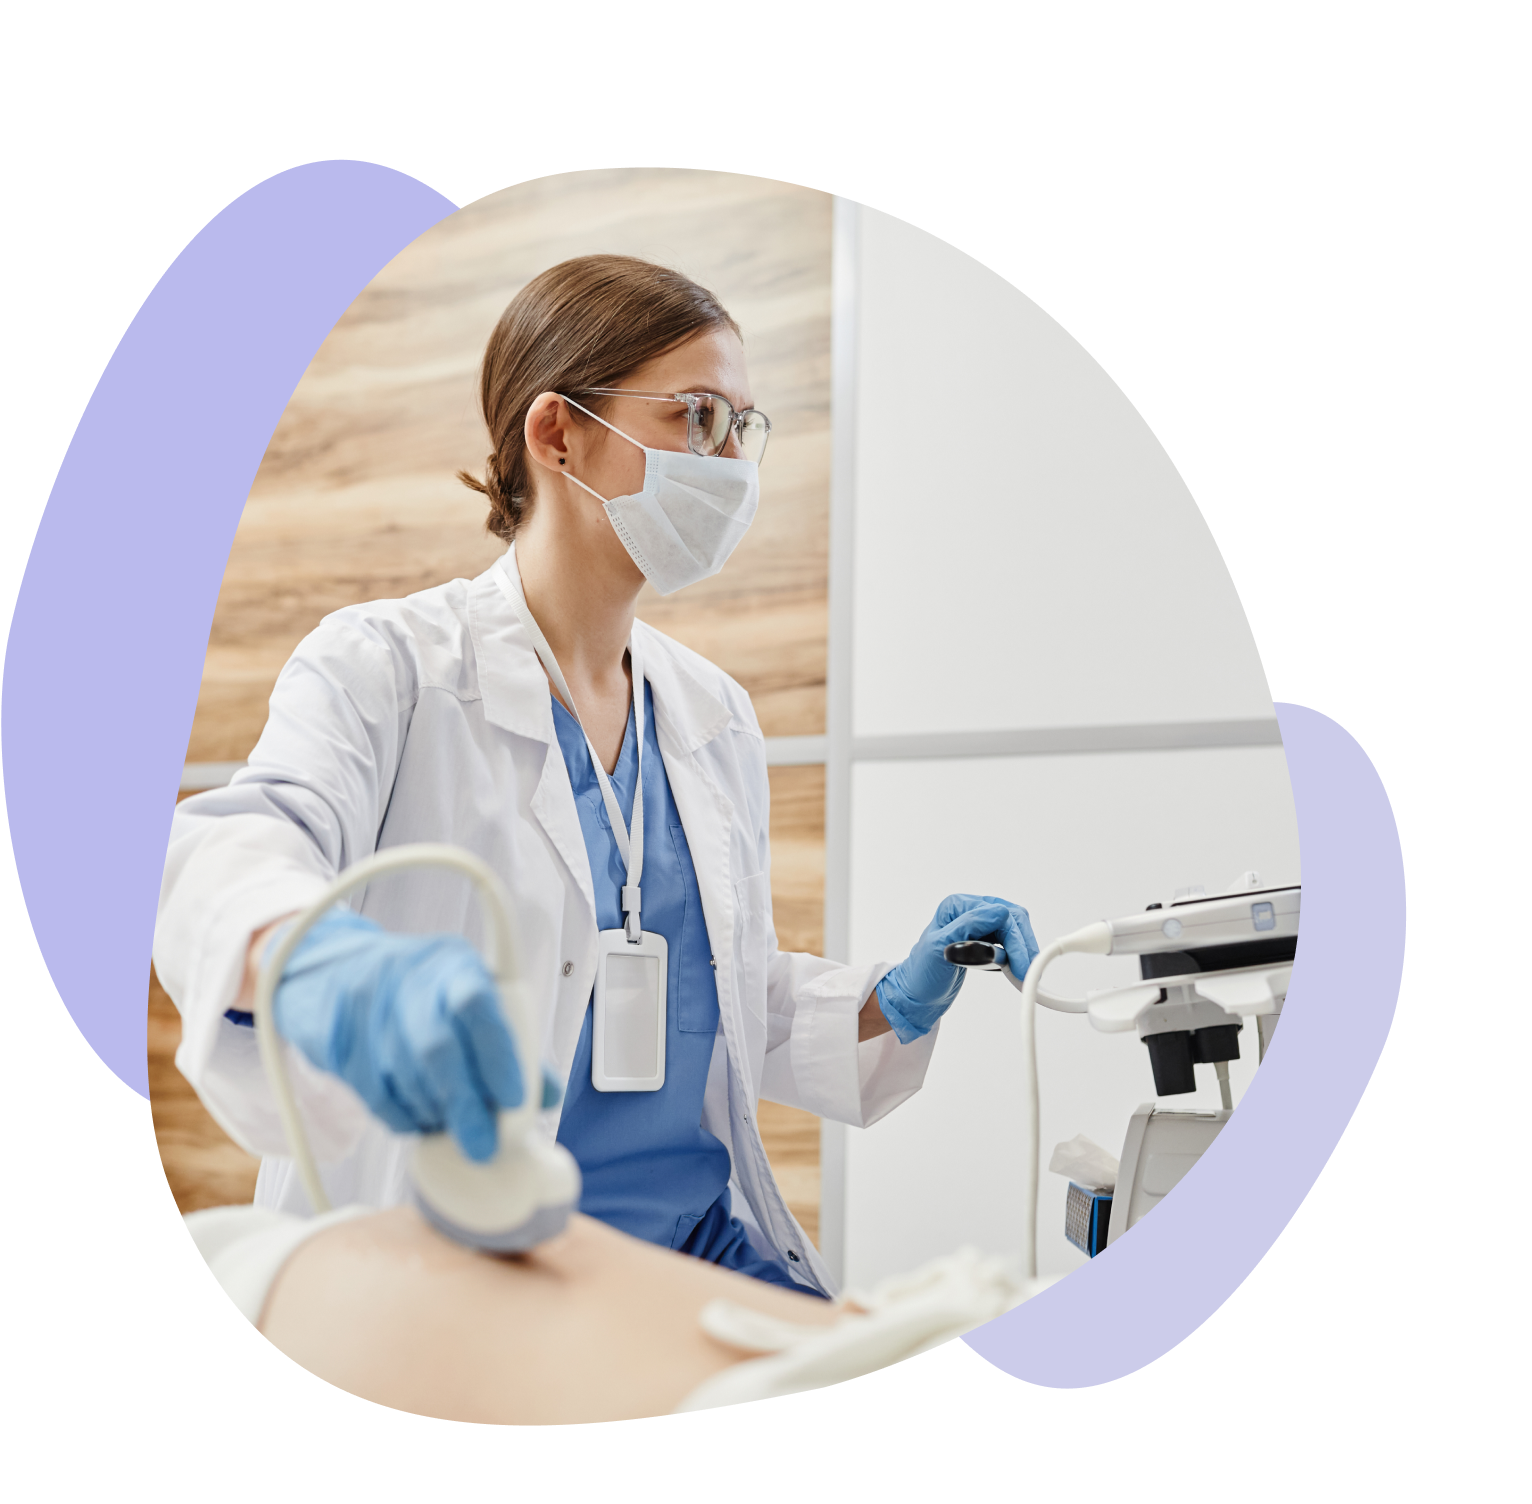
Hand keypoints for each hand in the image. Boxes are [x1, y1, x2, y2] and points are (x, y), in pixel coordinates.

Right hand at [270, 909, 558, 1161]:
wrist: (335, 972)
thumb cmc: (420, 994)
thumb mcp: (467, 997)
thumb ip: (508, 1045)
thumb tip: (545, 1098)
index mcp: (454, 964)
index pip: (477, 1004)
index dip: (498, 1056)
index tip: (513, 1101)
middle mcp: (408, 978)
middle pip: (437, 1048)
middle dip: (465, 1105)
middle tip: (483, 1145)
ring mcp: (366, 1005)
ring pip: (403, 1075)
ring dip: (434, 1113)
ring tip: (451, 1126)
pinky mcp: (336, 1037)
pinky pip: (372, 1093)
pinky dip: (401, 1117)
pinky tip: (417, 1120)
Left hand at [876, 894, 1039, 1043]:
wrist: (916, 995)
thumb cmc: (921, 974)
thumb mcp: (940, 948)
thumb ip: (968, 928)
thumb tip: (1000, 913)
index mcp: (957, 907)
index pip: (999, 914)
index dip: (1014, 939)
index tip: (1022, 964)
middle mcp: (969, 911)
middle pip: (1011, 919)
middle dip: (1022, 944)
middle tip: (1028, 970)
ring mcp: (978, 926)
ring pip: (1013, 929)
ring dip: (1021, 949)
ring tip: (1024, 972)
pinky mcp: (984, 941)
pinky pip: (1009, 942)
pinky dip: (1015, 955)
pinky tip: (1015, 968)